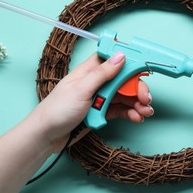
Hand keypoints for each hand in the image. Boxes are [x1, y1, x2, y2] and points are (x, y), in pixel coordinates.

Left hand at [31, 52, 153, 151]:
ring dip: (137, 103)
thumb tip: (120, 56)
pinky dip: (130, 113)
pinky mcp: (101, 111)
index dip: (130, 63)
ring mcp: (99, 97)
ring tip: (146, 112)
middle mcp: (97, 82)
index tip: (144, 69)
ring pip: (124, 96)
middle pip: (124, 81)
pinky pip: (120, 110)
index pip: (114, 60)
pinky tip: (137, 117)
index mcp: (90, 71)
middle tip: (146, 99)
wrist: (46, 136)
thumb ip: (102, 73)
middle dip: (137, 89)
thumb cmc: (57, 110)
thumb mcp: (81, 89)